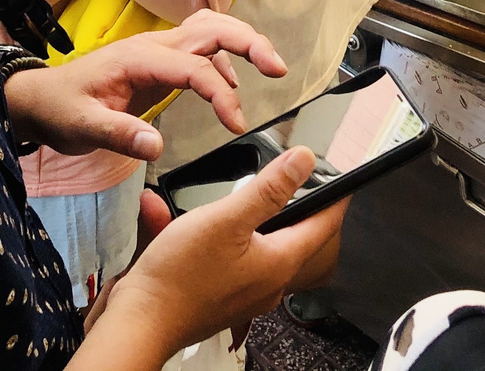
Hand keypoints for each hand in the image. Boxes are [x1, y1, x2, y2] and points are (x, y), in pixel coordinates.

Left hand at [0, 11, 287, 159]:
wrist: (39, 99)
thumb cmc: (59, 110)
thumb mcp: (81, 127)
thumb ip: (118, 135)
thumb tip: (157, 148)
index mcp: (138, 59)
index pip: (194, 67)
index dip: (221, 94)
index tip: (237, 126)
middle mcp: (153, 46)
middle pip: (212, 28)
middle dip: (249, 42)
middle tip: (278, 68)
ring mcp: (158, 51)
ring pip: (210, 30)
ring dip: (242, 42)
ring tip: (271, 66)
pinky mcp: (160, 62)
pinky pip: (201, 47)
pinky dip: (225, 57)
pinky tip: (233, 83)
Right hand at [88, 147, 346, 360]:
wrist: (140, 322)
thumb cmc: (181, 276)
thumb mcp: (227, 219)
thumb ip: (268, 189)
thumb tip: (304, 161)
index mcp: (278, 263)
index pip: (322, 226)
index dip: (335, 199)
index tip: (344, 181)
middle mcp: (267, 283)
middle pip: (294, 237)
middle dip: (296, 208)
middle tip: (297, 182)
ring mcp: (244, 292)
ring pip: (259, 246)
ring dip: (248, 218)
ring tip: (239, 195)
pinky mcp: (220, 295)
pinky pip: (228, 257)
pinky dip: (213, 234)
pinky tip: (181, 217)